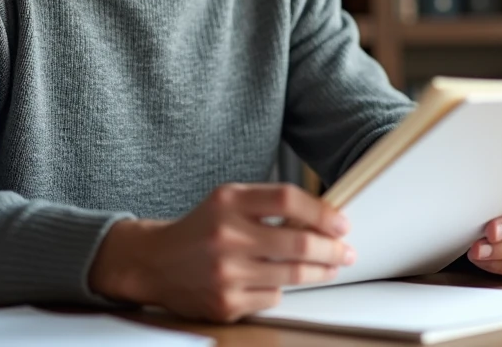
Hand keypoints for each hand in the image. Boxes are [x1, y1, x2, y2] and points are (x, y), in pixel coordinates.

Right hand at [88, 183, 354, 322]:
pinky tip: (277, 281)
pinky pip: (272, 297)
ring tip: (331, 266)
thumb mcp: (228, 202)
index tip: (340, 222)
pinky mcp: (225, 303)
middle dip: (331, 248)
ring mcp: (225, 273)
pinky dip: (281, 289)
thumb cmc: (201, 229)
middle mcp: (225, 236)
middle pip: (297, 241)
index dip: (321, 211)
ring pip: (292, 274)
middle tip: (346, 250)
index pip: (287, 199)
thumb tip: (321, 218)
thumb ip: (268, 203)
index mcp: (227, 202)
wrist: (155, 263)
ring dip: (320, 271)